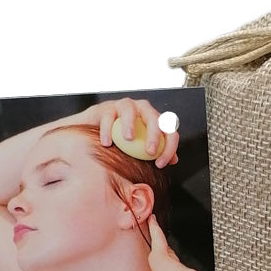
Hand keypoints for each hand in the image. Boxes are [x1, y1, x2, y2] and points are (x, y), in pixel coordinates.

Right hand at [54, 98, 178, 167]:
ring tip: (128, 139)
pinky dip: (107, 130)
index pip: (169, 131)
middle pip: (153, 118)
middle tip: (150, 152)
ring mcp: (125, 106)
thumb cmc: (124, 142)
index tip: (160, 164)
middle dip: (154, 135)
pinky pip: (108, 117)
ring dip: (130, 124)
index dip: (169, 147)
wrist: (97, 132)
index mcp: (155, 121)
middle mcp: (143, 110)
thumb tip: (173, 160)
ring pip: (130, 110)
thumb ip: (157, 152)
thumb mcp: (141, 149)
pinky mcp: (107, 108)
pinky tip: (106, 143)